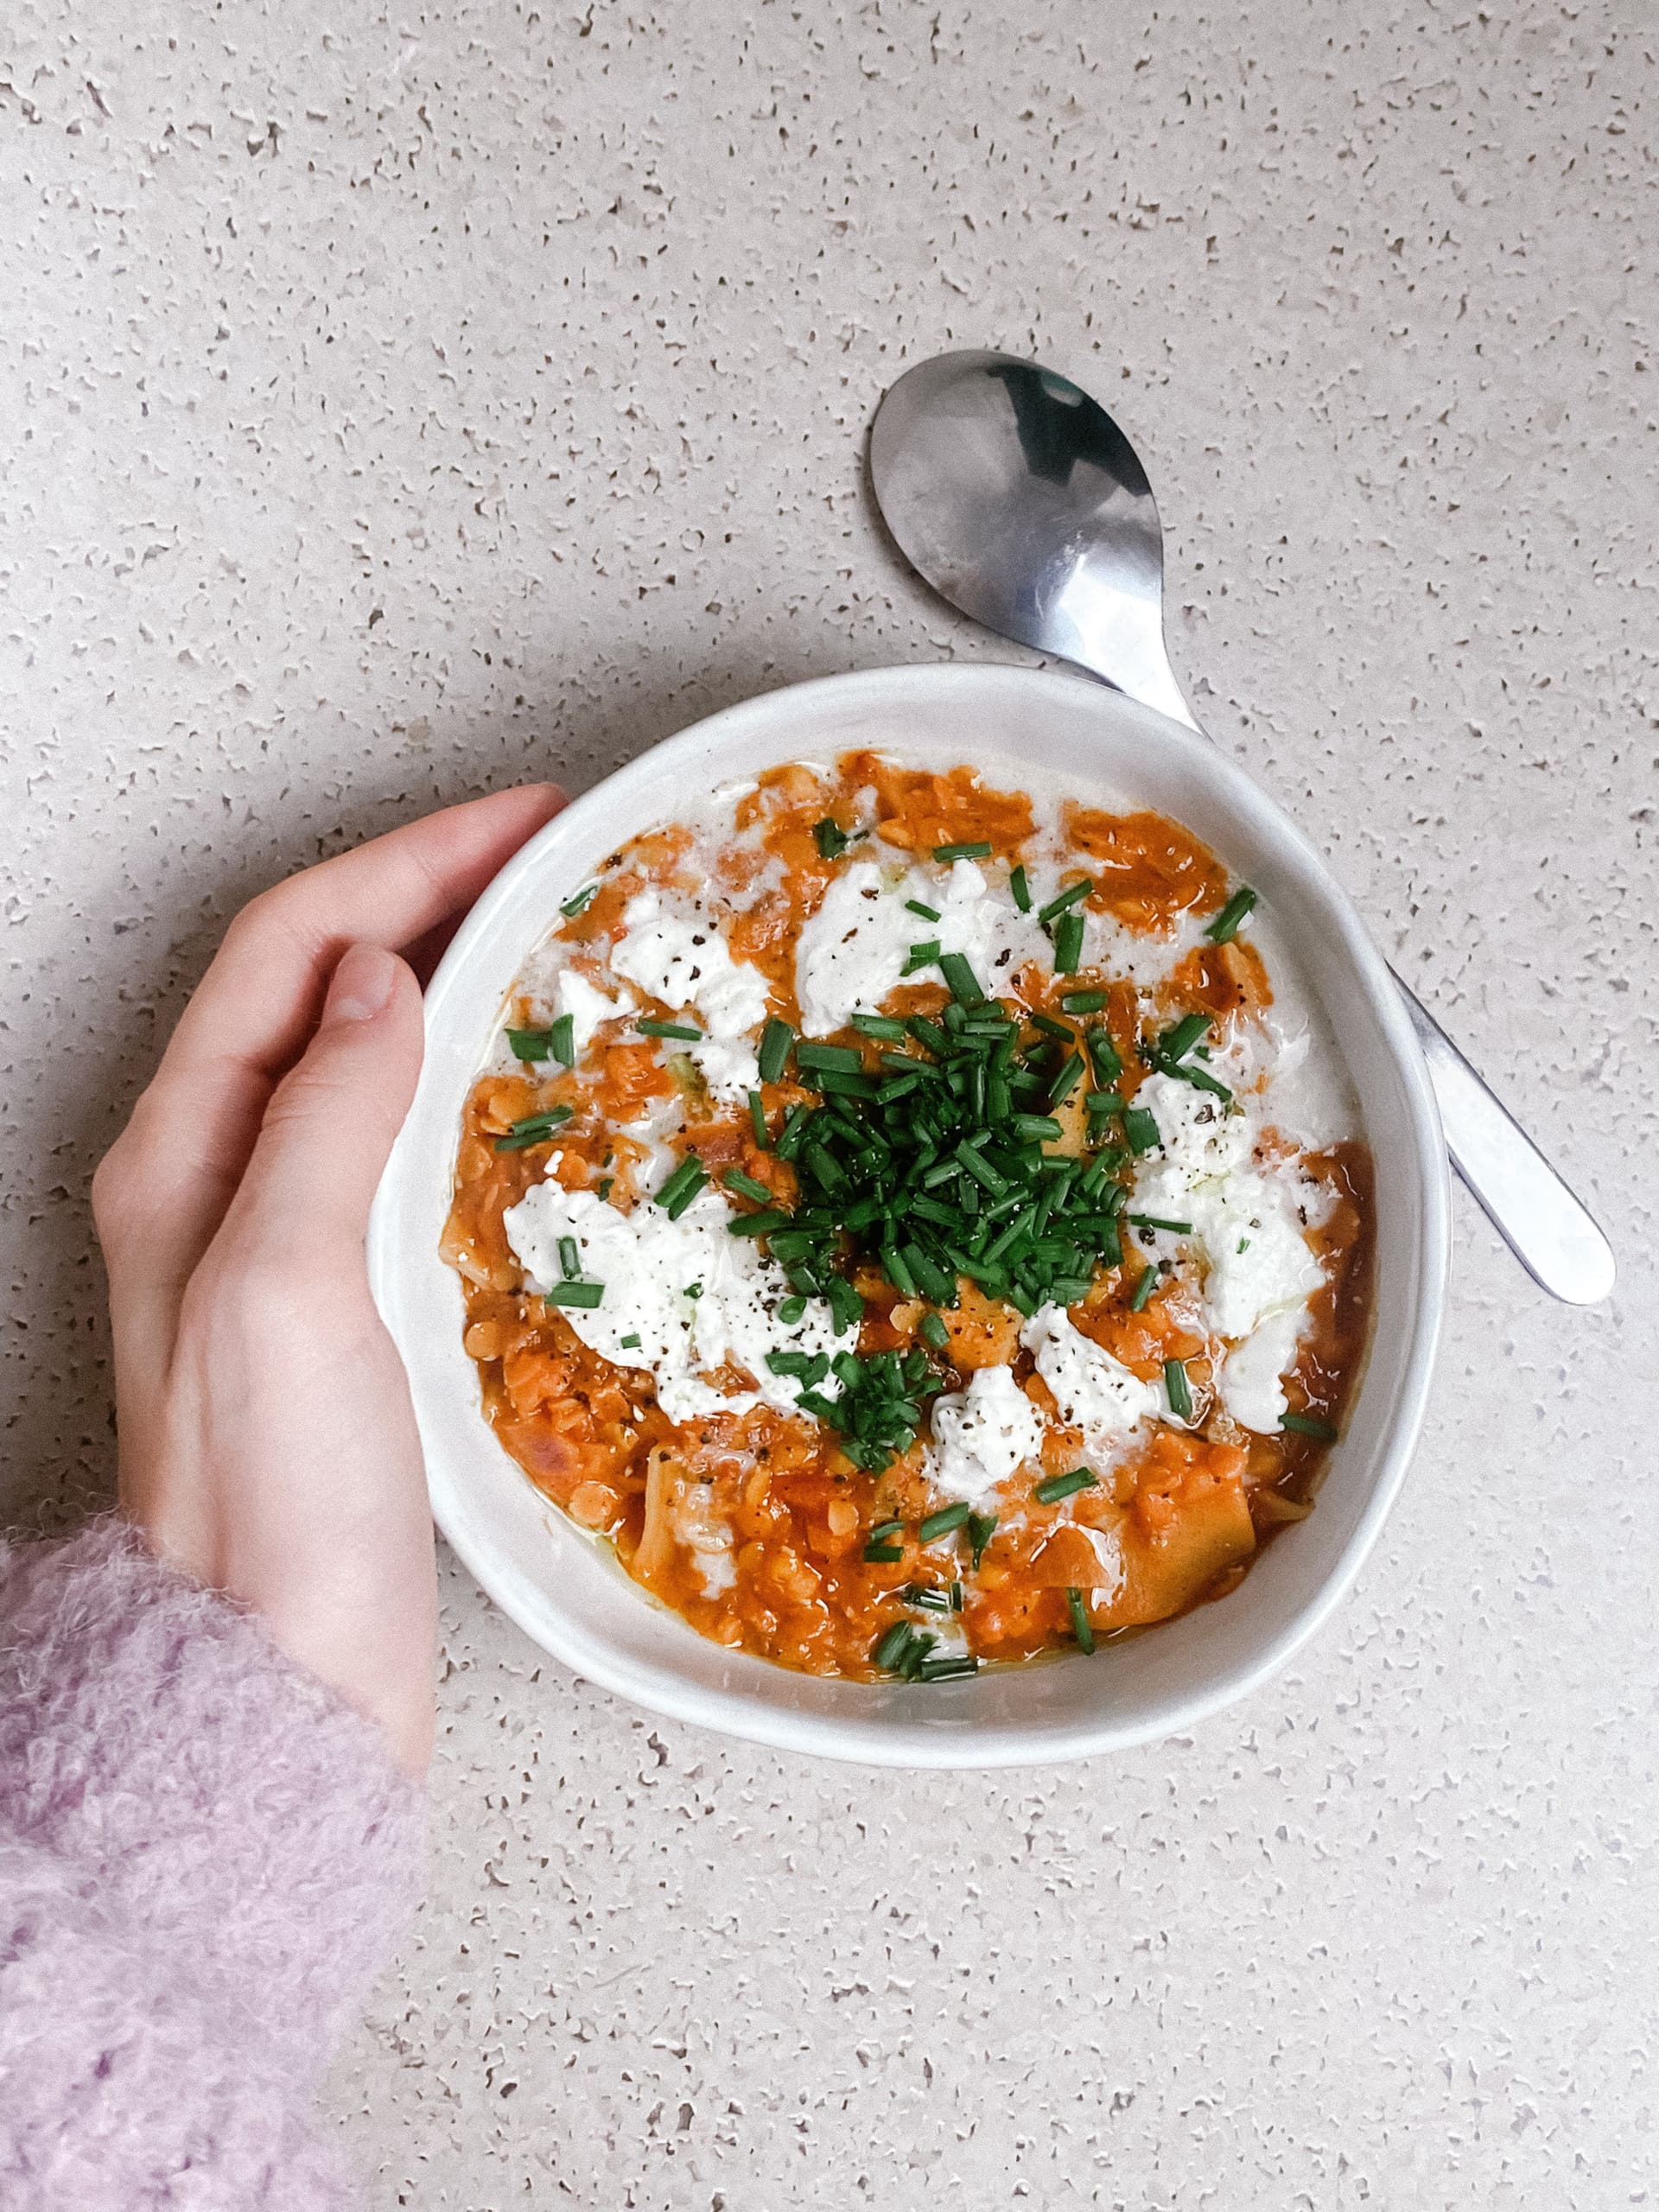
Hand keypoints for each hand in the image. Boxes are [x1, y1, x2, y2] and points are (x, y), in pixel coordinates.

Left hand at [93, 786, 564, 1775]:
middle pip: (319, 979)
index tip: (525, 821)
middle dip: (432, 892)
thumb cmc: (272, 1502)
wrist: (284, 1673)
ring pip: (362, 1048)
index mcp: (183, 1154)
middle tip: (557, 856)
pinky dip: (467, 1071)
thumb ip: (323, 1115)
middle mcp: (218, 1177)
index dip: (406, 864)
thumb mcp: (285, 1284)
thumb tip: (382, 978)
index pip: (290, 947)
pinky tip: (533, 1081)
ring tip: (557, 935)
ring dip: (452, 971)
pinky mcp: (341, 1292)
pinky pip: (398, 1130)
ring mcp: (279, 1234)